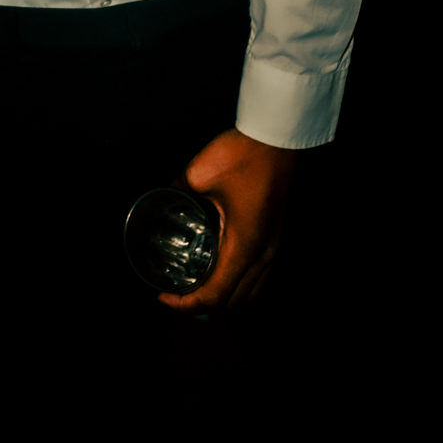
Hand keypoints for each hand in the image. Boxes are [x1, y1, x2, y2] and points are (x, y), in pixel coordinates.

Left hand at [157, 128, 295, 313]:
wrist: (279, 137)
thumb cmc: (243, 155)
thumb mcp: (199, 174)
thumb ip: (177, 190)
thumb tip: (164, 195)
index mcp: (243, 246)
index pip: (214, 295)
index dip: (186, 304)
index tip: (164, 296)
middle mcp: (263, 254)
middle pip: (234, 301)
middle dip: (202, 305)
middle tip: (176, 292)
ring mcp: (275, 247)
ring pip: (252, 292)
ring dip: (224, 297)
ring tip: (198, 286)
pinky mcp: (278, 236)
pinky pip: (261, 276)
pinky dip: (241, 284)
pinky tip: (223, 269)